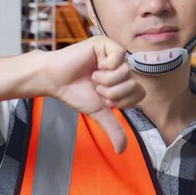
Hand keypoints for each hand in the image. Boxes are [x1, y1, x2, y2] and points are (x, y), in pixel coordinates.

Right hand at [44, 36, 145, 153]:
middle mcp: (122, 67)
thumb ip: (113, 129)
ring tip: (93, 77)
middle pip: (134, 84)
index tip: (105, 100)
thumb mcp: (98, 112)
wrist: (55, 80)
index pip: (140, 93)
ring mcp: (115, 54)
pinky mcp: (106, 44)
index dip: (123, 101)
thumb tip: (122, 150)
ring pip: (126, 72)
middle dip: (113, 93)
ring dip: (106, 81)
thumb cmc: (75, 92)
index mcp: (123, 81)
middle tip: (97, 89)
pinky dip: (105, 67)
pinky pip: (119, 57)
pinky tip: (94, 66)